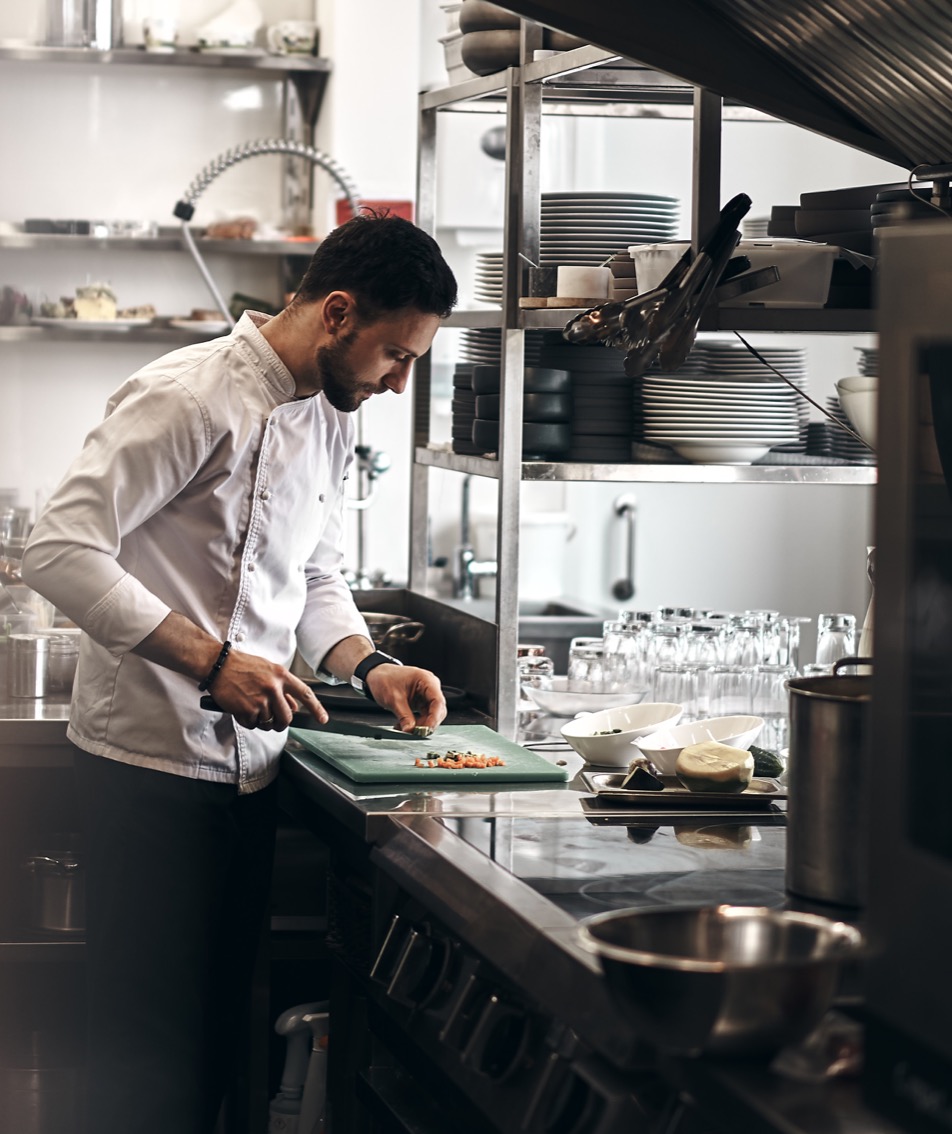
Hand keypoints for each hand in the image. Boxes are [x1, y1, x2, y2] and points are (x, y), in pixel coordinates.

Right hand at [210, 649, 328, 731]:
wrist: (218, 665)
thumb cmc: (242, 666)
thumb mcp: (268, 671)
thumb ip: (283, 688)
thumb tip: (294, 706)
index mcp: (281, 676)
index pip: (305, 694)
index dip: (316, 708)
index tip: (323, 719)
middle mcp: (273, 688)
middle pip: (286, 718)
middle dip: (280, 723)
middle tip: (272, 719)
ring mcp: (261, 700)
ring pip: (269, 723)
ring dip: (261, 721)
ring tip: (251, 708)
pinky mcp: (247, 710)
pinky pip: (252, 724)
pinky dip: (247, 721)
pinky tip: (241, 708)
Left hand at [365, 665, 446, 732]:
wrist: (376, 675)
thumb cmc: (384, 679)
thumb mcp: (393, 698)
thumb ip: (404, 715)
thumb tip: (410, 730)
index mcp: (426, 680)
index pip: (437, 701)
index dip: (434, 717)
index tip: (427, 729)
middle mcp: (429, 687)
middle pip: (437, 710)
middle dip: (427, 723)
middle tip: (415, 733)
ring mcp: (426, 694)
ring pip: (431, 714)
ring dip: (420, 725)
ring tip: (405, 729)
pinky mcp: (421, 701)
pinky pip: (423, 715)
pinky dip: (415, 722)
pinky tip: (405, 726)